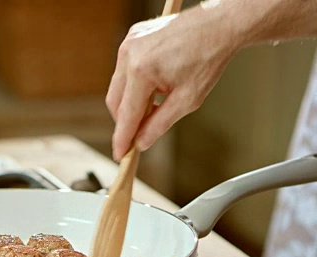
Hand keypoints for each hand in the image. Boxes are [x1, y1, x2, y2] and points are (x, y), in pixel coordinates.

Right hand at [106, 7, 236, 160]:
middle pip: (115, 102)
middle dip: (126, 120)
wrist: (219, 25)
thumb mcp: (187, 100)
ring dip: (131, 101)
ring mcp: (128, 44)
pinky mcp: (132, 38)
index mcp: (141, 70)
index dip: (122, 138)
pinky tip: (154, 87)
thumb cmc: (208, 57)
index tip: (120, 155)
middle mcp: (129, 55)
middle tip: (140, 134)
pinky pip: (124, 70)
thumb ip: (160, 124)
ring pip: (118, 86)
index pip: (127, 114)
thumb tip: (142, 142)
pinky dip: (134, 84)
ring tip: (156, 104)